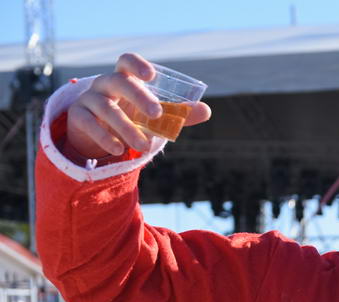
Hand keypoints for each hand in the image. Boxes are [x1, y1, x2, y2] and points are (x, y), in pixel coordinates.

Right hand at [64, 52, 210, 159]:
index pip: (126, 62)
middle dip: (138, 96)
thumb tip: (206, 110)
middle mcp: (105, 84)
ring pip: (106, 109)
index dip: (137, 64)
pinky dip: (104, 138)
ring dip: (126, 128)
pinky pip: (89, 124)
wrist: (97, 132)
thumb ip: (177, 113)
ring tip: (143, 146)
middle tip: (157, 114)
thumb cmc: (130, 116)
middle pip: (118, 82)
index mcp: (124, 78)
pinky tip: (118, 150)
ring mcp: (89, 99)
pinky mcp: (78, 117)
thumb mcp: (153, 115)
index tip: (151, 75)